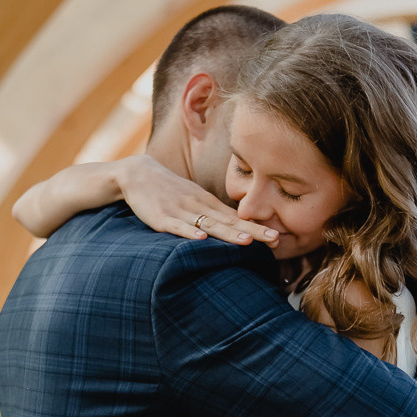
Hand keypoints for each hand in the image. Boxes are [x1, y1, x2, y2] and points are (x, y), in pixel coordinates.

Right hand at [119, 155, 278, 247]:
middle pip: (229, 221)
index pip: (236, 218)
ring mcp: (180, 211)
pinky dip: (189, 233)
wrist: (138, 174)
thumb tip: (237, 230)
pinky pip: (177, 227)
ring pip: (208, 224)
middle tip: (275, 239)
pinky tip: (201, 240)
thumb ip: (213, 214)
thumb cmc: (169, 190)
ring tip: (247, 242)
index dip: (257, 227)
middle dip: (252, 231)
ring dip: (227, 233)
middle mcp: (198, 205)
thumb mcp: (194, 199)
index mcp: (207, 203)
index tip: (278, 237)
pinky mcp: (161, 218)